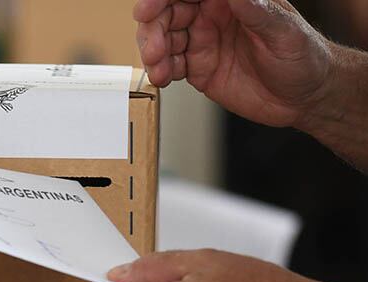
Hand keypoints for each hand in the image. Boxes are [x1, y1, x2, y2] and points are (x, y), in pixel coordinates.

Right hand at [135, 0, 332, 127]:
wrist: (306, 98)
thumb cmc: (304, 58)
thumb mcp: (285, 32)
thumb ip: (256, 11)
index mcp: (232, 1)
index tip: (149, 10)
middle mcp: (214, 18)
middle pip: (169, 13)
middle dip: (153, 29)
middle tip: (155, 50)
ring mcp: (204, 44)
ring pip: (164, 39)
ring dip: (153, 52)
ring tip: (159, 69)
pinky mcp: (199, 70)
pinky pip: (170, 66)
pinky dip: (161, 71)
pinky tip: (163, 78)